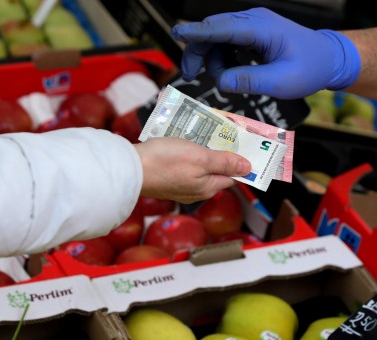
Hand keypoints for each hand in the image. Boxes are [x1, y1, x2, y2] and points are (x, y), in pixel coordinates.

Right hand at [135, 137, 250, 202]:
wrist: (129, 169)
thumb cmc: (165, 161)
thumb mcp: (201, 157)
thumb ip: (225, 162)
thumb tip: (248, 168)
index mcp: (207, 188)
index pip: (231, 175)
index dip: (237, 160)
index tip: (240, 144)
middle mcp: (195, 191)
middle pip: (214, 171)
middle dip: (218, 153)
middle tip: (219, 133)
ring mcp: (179, 187)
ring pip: (198, 168)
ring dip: (200, 152)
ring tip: (199, 134)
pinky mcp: (165, 180)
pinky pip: (182, 166)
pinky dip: (185, 155)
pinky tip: (180, 143)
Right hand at [171, 7, 360, 98]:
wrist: (328, 59)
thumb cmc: (310, 67)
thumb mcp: (283, 81)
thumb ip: (250, 81)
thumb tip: (222, 82)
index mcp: (262, 28)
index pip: (223, 27)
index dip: (198, 32)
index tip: (178, 33)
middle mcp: (253, 21)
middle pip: (213, 30)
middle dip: (198, 51)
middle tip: (191, 75)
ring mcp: (252, 26)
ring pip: (217, 38)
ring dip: (213, 60)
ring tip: (226, 81)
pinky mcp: (251, 34)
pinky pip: (226, 42)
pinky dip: (223, 59)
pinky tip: (232, 73)